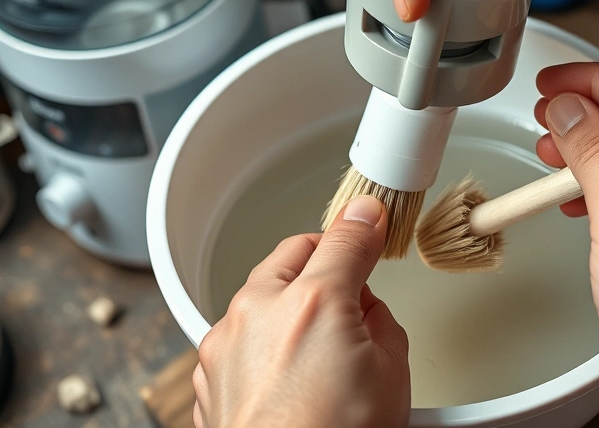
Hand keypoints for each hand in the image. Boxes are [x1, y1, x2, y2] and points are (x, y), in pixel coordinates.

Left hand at [192, 196, 410, 427]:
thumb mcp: (391, 374)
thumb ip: (381, 321)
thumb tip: (370, 309)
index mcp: (313, 302)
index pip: (345, 238)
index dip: (366, 225)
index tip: (372, 220)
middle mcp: (257, 312)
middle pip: (293, 256)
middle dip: (322, 263)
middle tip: (351, 294)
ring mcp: (224, 344)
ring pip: (260, 295)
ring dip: (287, 303)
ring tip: (319, 351)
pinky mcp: (208, 376)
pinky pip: (238, 337)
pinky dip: (261, 342)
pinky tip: (288, 378)